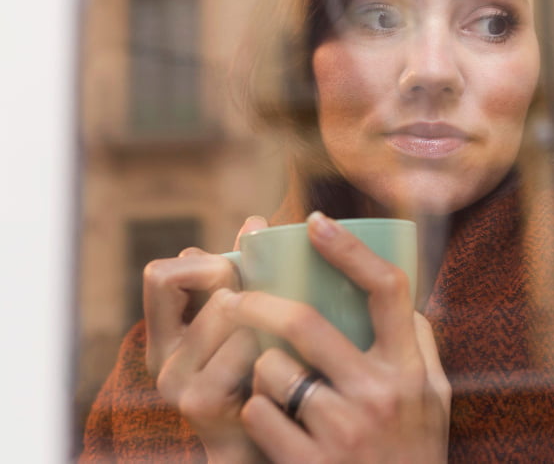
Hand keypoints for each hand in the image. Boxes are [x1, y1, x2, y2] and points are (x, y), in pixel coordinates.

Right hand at [143, 216, 268, 462]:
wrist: (267, 453)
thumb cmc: (262, 377)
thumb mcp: (244, 321)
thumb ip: (243, 274)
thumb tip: (255, 221)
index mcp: (165, 334)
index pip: (161, 273)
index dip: (204, 265)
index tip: (234, 280)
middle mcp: (162, 360)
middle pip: (212, 287)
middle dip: (251, 292)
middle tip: (268, 321)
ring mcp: (180, 386)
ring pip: (235, 312)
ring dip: (268, 322)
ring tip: (279, 350)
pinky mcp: (205, 406)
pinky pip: (249, 347)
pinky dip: (274, 351)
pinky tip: (283, 374)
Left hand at [222, 211, 450, 462]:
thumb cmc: (415, 458)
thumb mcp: (434, 402)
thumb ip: (420, 348)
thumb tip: (403, 299)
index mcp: (412, 370)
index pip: (388, 290)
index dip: (351, 249)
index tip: (315, 221)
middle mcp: (381, 395)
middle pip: (307, 322)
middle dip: (261, 302)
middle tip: (237, 296)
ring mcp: (344, 432)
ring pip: (273, 369)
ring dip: (261, 370)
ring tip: (272, 384)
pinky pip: (259, 413)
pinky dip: (255, 411)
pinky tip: (270, 425)